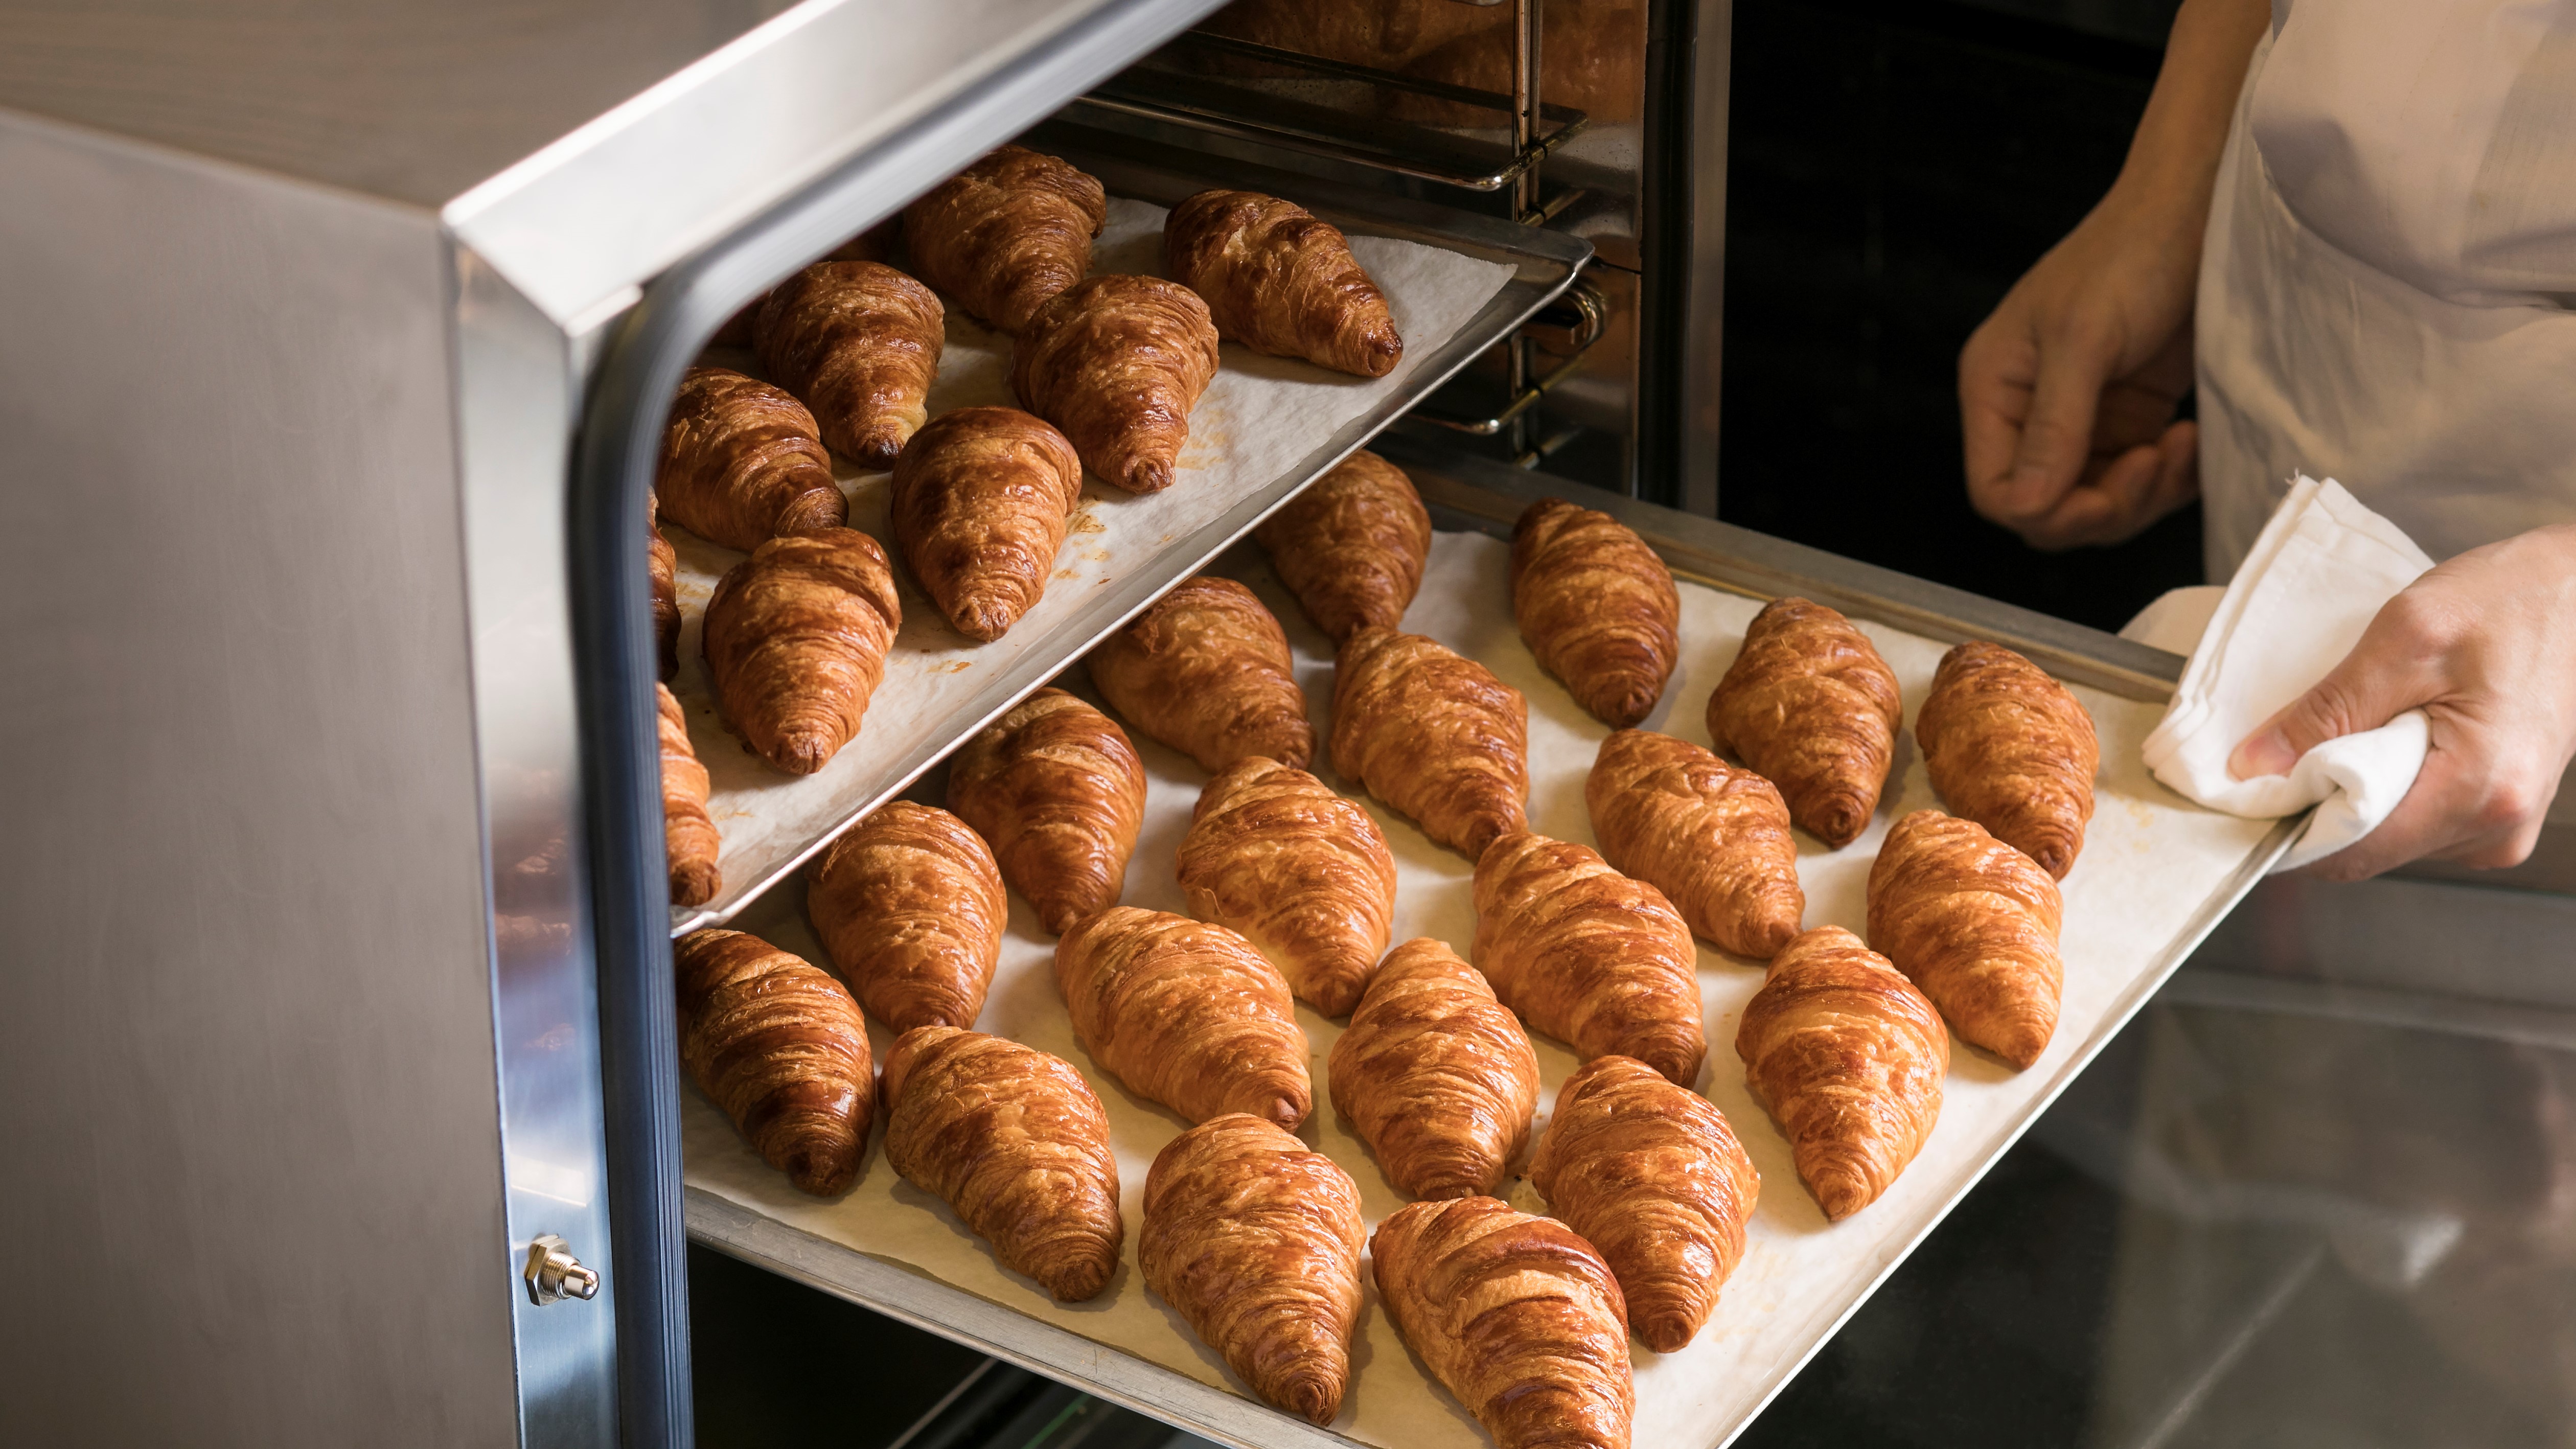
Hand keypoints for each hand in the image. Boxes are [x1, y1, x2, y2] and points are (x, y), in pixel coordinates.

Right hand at [1956, 0, 2266, 549]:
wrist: (2199, 212)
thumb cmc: (2132, 253)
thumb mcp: (2084, 338)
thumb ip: (2054, 426)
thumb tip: (2028, 507)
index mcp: (1996, 388)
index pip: (1997, 489)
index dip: (2046, 511)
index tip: (2104, 494)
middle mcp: (2030, 411)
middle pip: (2048, 508)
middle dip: (2103, 506)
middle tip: (2153, 464)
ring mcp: (2083, 418)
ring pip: (2097, 502)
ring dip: (2144, 494)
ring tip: (2180, 446)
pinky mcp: (2131, 417)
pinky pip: (2139, 481)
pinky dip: (2168, 479)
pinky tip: (2190, 441)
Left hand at [2229, 525, 2575, 878]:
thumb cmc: (2515, 601)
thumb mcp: (2405, 637)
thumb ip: (2326, 709)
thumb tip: (2255, 765)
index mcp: (2479, 790)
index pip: (2349, 851)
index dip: (2285, 824)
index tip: (2246, 786)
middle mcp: (2497, 826)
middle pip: (2364, 848)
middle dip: (2313, 803)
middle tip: (2293, 739)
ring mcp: (2502, 825)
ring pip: (2386, 836)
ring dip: (2349, 790)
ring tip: (2359, 723)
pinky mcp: (2497, 810)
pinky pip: (2414, 816)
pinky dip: (2382, 783)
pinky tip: (2387, 735)